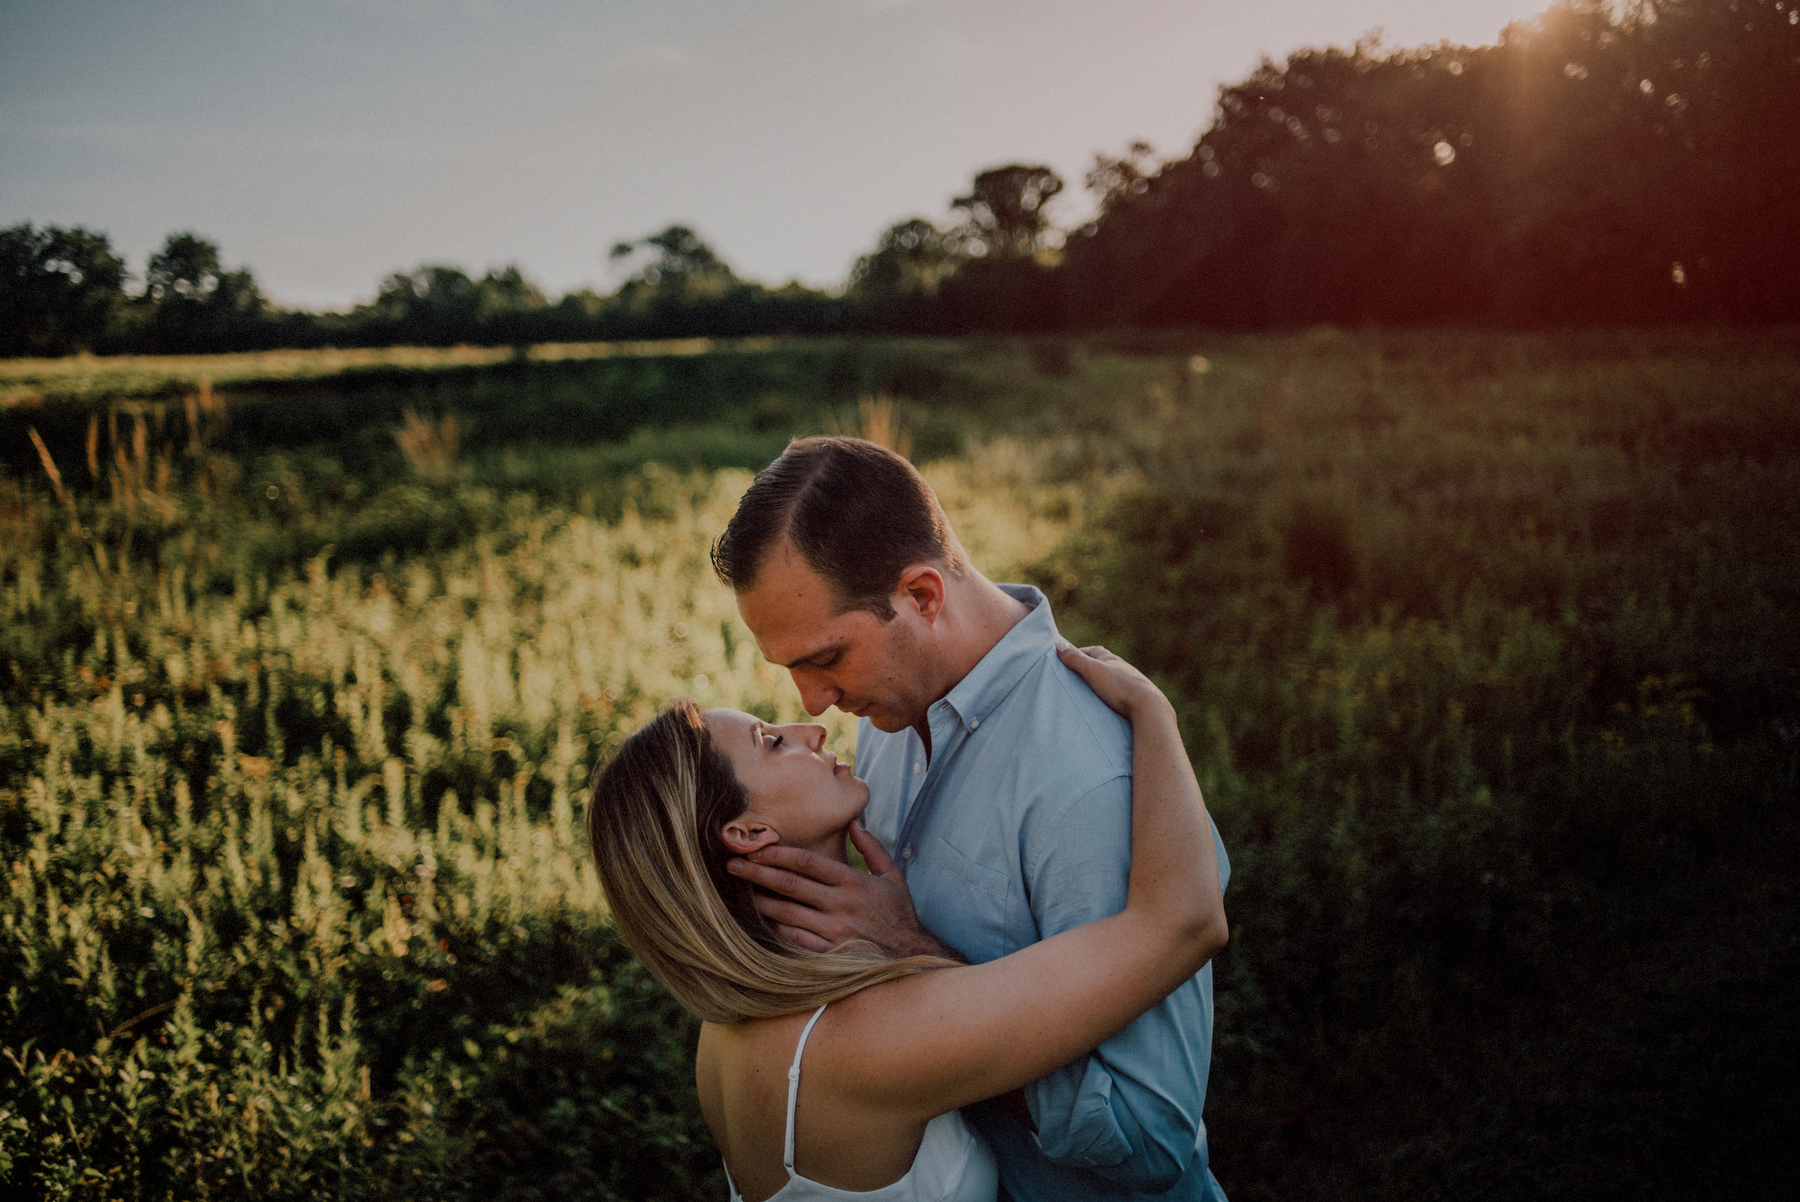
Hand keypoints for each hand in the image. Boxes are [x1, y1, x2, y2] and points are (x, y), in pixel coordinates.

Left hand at [727, 820, 964, 960]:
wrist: (910, 956)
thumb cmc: (899, 915)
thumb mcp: (892, 876)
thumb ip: (872, 848)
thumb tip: (854, 822)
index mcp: (853, 881)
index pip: (808, 862)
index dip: (779, 853)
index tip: (757, 847)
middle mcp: (840, 904)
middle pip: (791, 884)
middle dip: (759, 873)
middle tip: (733, 865)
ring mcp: (833, 931)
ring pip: (787, 912)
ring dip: (760, 901)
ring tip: (739, 892)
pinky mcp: (828, 954)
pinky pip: (795, 939)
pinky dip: (776, 929)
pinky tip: (759, 922)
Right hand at [1055, 641, 1169, 720]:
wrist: (1149, 708)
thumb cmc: (1119, 687)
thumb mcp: (1092, 671)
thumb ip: (1075, 659)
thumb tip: (1058, 645)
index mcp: (1113, 660)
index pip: (1094, 651)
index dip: (1080, 652)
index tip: (1067, 657)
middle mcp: (1124, 669)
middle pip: (1104, 665)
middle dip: (1091, 668)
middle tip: (1076, 675)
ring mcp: (1132, 684)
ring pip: (1114, 680)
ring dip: (1102, 683)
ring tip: (1089, 693)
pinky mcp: (1137, 700)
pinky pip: (1120, 695)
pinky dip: (1111, 696)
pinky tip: (1107, 705)